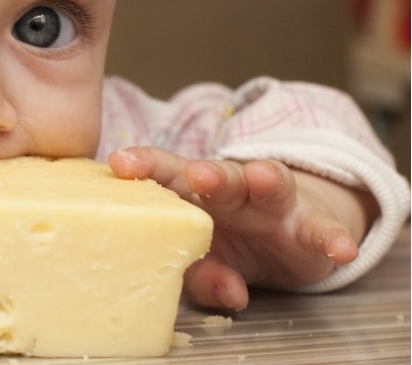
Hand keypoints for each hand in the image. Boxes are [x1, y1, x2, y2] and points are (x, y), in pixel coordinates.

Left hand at [108, 147, 376, 310]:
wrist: (288, 238)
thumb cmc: (230, 243)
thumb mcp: (210, 263)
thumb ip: (205, 277)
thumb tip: (228, 295)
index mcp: (195, 196)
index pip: (166, 175)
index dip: (144, 166)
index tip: (119, 164)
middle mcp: (234, 192)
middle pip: (219, 175)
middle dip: (208, 173)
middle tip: (197, 174)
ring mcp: (274, 204)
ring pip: (270, 185)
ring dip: (265, 179)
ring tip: (262, 177)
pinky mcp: (311, 225)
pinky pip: (323, 230)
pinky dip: (333, 237)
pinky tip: (340, 248)